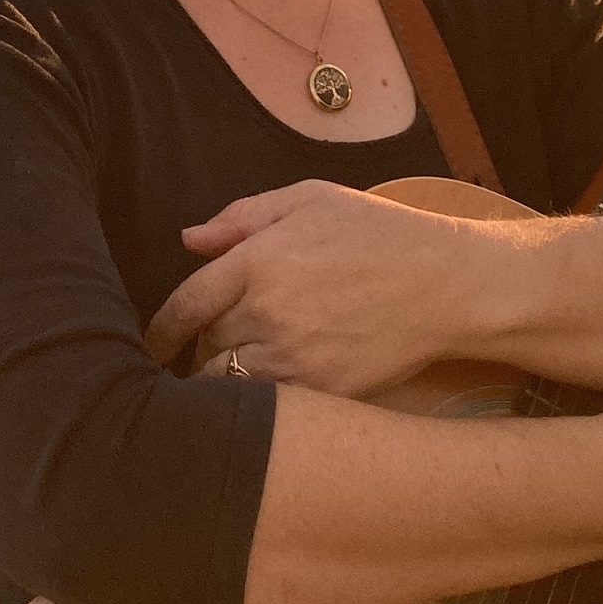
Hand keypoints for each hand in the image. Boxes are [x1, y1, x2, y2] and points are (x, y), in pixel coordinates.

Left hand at [144, 180, 471, 396]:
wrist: (448, 284)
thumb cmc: (379, 231)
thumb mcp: (311, 198)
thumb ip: (244, 216)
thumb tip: (189, 240)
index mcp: (260, 259)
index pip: (186, 303)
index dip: (161, 329)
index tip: (154, 342)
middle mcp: (269, 310)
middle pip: (205, 343)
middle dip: (197, 348)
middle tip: (202, 350)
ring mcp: (296, 354)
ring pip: (227, 381)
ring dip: (219, 379)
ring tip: (226, 374)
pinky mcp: (322, 389)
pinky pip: (266, 404)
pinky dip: (254, 401)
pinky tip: (261, 392)